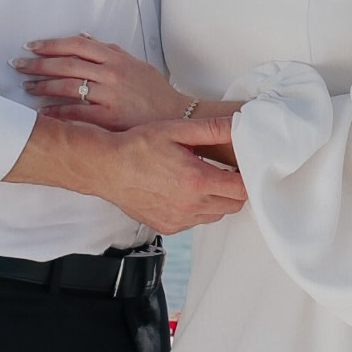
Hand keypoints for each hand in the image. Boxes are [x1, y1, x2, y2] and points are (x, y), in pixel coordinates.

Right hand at [8, 109, 246, 232]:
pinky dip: (198, 209)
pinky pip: (195, 221)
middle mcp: (190, 205)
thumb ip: (212, 129)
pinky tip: (185, 191)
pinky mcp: (168, 226)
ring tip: (204, 178)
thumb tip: (240, 125)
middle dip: (235, 188)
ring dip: (218, 199)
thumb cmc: (137, 146)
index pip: (242, 188)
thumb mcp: (176, 130)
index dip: (247, 175)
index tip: (242, 165)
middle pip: (234, 204)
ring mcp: (179, 219)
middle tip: (226, 170)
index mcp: (197, 180)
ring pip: (216, 215)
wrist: (105, 167)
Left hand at [17, 34, 195, 130]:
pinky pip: (77, 112)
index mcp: (116, 58)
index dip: (51, 44)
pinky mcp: (109, 117)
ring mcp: (110, 95)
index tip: (32, 46)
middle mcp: (111, 74)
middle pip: (66, 64)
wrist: (175, 118)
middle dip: (38, 63)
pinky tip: (43, 111)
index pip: (76, 45)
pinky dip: (57, 111)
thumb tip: (84, 37)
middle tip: (17, 64)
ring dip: (43, 86)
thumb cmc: (155, 92)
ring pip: (68, 86)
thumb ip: (110, 50)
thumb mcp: (136, 64)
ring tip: (26, 86)